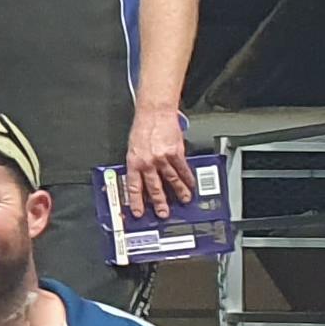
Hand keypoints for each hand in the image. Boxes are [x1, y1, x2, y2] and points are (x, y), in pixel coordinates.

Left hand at [123, 103, 193, 218]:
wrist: (154, 112)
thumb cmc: (142, 128)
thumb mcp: (132, 148)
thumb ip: (137, 164)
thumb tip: (140, 180)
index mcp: (134, 162)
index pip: (134, 187)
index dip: (136, 202)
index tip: (139, 212)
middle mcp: (148, 162)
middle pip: (154, 187)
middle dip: (160, 203)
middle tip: (164, 213)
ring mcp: (162, 158)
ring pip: (171, 180)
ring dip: (178, 192)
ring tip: (184, 200)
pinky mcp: (176, 152)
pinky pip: (183, 169)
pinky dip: (188, 178)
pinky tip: (191, 184)